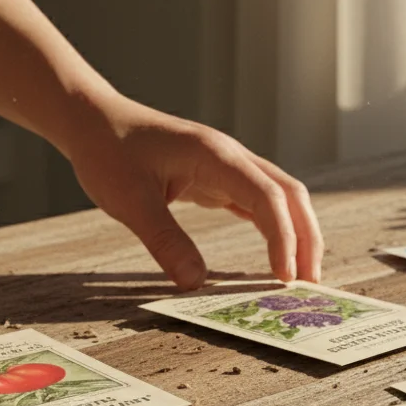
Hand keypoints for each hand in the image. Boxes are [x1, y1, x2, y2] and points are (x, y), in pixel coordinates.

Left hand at [61, 95, 323, 289]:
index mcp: (215, 155)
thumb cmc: (108, 153)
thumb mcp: (129, 201)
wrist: (94, 121)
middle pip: (290, 195)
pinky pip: (259, 204)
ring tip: (301, 276)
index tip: (284, 277)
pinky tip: (277, 257)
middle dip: (306, 238)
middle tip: (310, 284)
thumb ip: (164, 240)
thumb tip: (194, 283)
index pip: (267, 196)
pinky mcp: (220, 178)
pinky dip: (274, 230)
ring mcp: (229, 167)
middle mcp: (231, 157)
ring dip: (297, 235)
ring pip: (281, 199)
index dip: (282, 237)